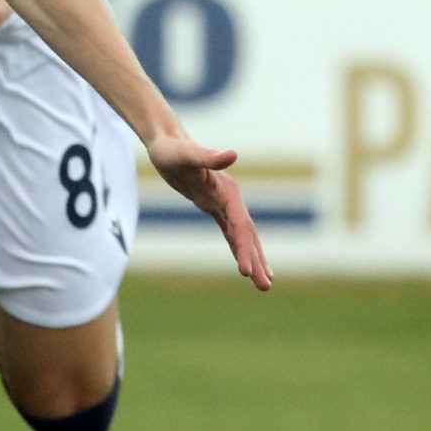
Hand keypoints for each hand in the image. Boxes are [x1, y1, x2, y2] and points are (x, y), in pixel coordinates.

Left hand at [149, 137, 272, 289]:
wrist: (166, 142)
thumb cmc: (172, 150)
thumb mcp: (185, 154)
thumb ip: (208, 157)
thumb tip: (233, 154)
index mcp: (228, 190)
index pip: (239, 224)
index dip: (243, 248)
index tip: (244, 272)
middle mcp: (230, 198)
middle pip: (247, 234)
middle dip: (256, 261)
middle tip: (264, 287)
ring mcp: (223, 203)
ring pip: (242, 236)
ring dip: (253, 259)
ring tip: (264, 284)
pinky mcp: (213, 206)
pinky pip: (230, 232)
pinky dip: (239, 248)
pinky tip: (246, 264)